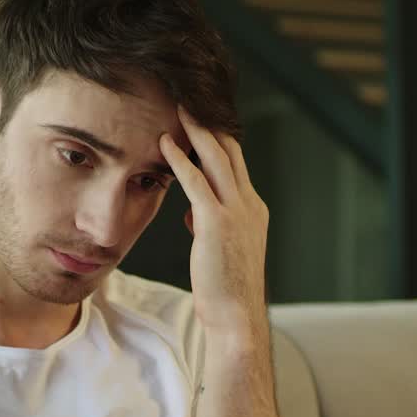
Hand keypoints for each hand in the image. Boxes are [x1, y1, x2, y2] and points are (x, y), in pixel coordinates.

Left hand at [158, 105, 269, 342]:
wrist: (237, 317)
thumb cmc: (225, 289)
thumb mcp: (220, 249)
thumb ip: (208, 224)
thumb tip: (192, 212)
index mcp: (253, 209)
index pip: (236, 163)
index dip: (218, 138)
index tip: (200, 119)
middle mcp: (249, 204)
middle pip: (231, 150)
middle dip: (210, 123)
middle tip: (190, 99)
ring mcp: (236, 212)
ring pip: (217, 158)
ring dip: (196, 130)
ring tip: (178, 107)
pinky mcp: (216, 223)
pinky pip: (196, 182)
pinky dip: (180, 159)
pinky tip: (163, 143)